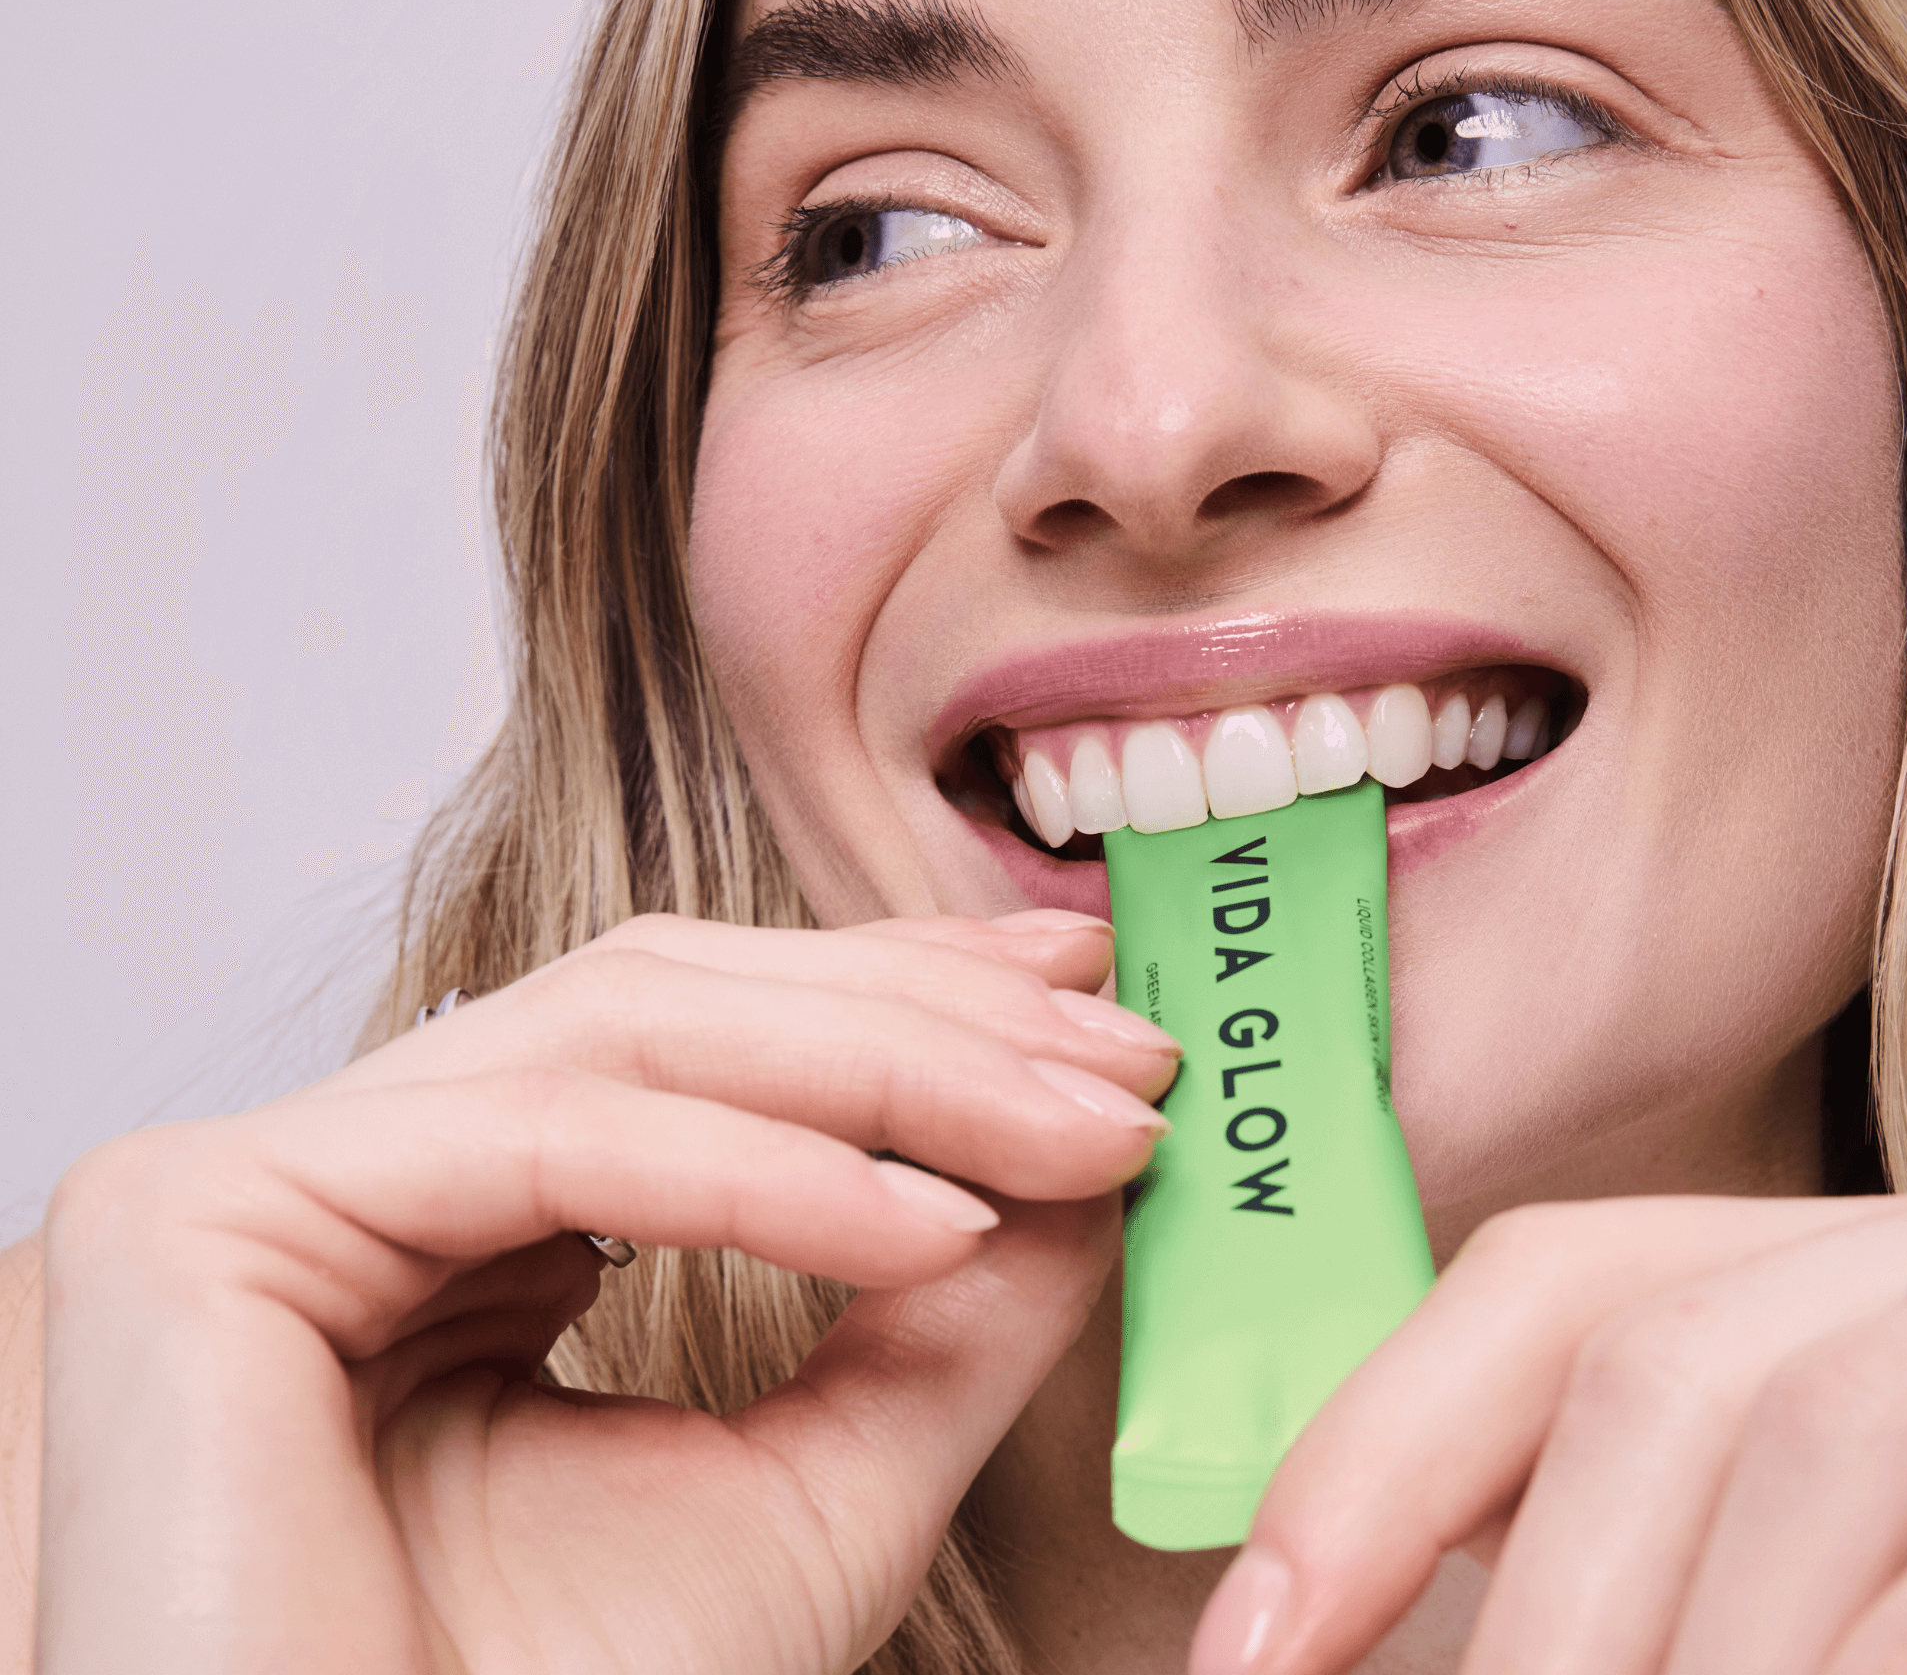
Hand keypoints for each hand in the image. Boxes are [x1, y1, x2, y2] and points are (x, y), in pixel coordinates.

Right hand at [36, 910, 1176, 1674]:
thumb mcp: (820, 1492)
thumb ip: (945, 1319)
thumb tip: (1085, 1163)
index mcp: (465, 1212)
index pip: (703, 1034)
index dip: (903, 997)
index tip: (1085, 1003)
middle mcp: (358, 1166)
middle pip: (674, 1003)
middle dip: (925, 1019)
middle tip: (1124, 1053)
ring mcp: (268, 1178)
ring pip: (627, 1034)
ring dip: (892, 1068)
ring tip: (1080, 1129)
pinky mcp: (202, 1221)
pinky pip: (553, 1142)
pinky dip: (768, 1174)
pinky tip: (938, 1224)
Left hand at [1191, 1156, 1906, 1674]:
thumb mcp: (1840, 1500)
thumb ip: (1662, 1547)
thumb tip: (1384, 1641)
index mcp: (1836, 1262)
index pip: (1552, 1292)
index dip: (1374, 1458)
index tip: (1242, 1651)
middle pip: (1657, 1370)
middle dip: (1533, 1620)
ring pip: (1806, 1436)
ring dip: (1689, 1647)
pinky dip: (1890, 1654)